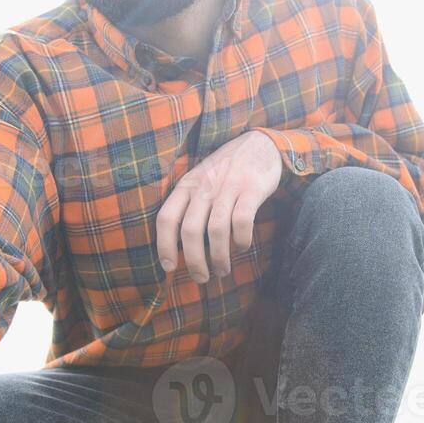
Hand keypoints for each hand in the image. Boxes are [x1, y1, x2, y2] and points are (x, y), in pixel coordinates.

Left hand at [156, 129, 283, 282]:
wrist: (259, 144)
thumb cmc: (226, 170)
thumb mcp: (199, 180)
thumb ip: (189, 204)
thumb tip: (179, 245)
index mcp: (186, 186)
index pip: (166, 218)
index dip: (164, 245)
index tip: (169, 267)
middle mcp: (204, 186)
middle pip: (190, 230)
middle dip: (194, 261)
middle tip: (201, 278)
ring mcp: (228, 187)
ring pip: (216, 230)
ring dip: (219, 257)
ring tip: (222, 270)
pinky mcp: (251, 189)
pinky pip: (242, 221)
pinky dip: (241, 240)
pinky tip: (242, 247)